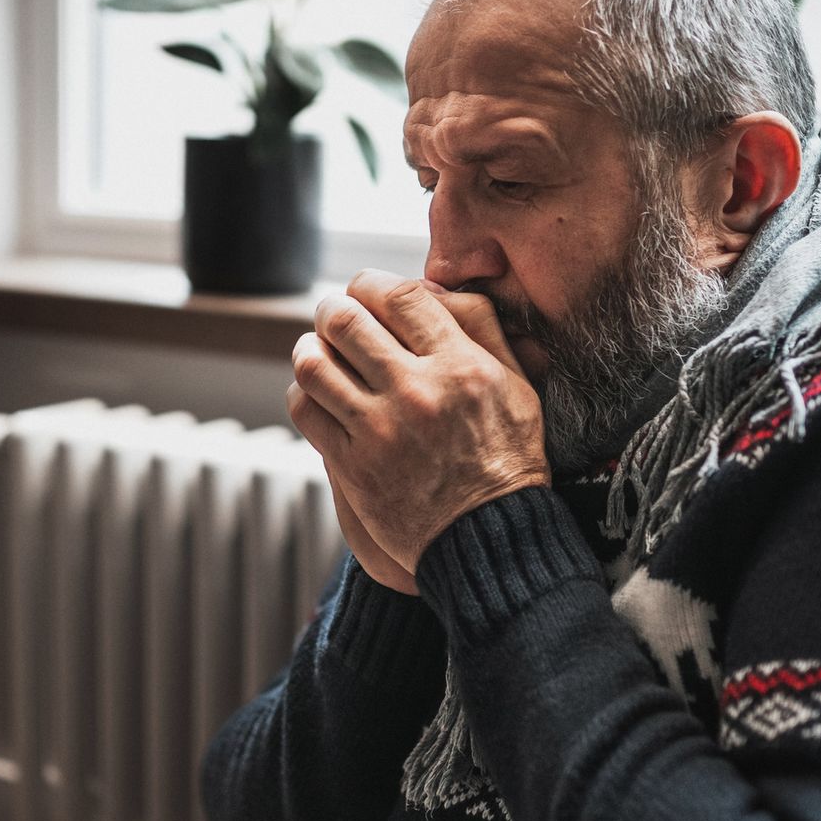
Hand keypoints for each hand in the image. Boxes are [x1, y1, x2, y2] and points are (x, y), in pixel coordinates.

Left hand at [286, 269, 548, 575]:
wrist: (489, 537)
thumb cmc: (507, 458)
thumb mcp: (518, 386)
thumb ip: (483, 330)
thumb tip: (437, 287)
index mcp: (461, 366)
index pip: (399, 296)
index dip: (371, 282)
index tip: (364, 288)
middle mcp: (418, 392)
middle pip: (347, 321)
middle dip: (333, 309)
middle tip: (334, 313)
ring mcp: (381, 430)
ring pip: (314, 363)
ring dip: (309, 346)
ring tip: (317, 347)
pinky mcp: (354, 465)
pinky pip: (306, 409)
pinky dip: (303, 391)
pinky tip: (316, 391)